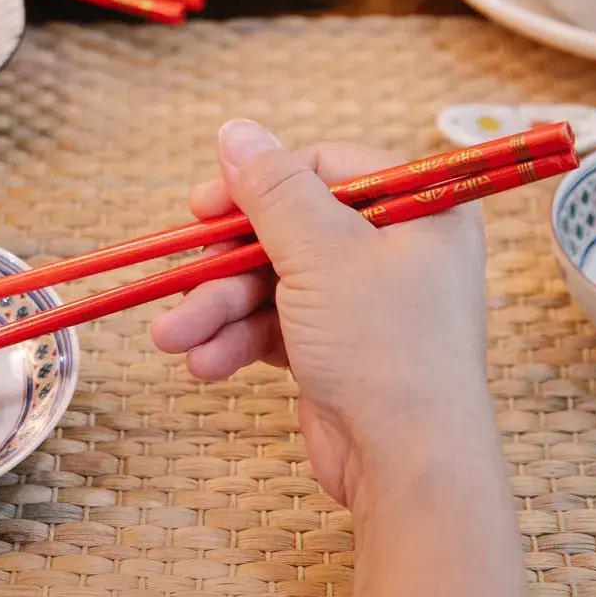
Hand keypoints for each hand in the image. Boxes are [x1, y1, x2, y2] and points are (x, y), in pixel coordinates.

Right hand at [150, 119, 490, 504]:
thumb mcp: (322, 252)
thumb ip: (272, 190)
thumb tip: (235, 131)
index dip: (260, 184)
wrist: (408, 466)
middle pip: (289, 229)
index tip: (204, 204)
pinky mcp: (337, 350)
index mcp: (420, 209)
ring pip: (272, 283)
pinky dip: (237, 340)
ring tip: (175, 337)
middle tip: (182, 273)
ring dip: (219, 309)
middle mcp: (397, 250)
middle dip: (226, 263)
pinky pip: (275, 326)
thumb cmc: (384, 347)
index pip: (326, 169)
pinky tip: (205, 361)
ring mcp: (365, 304)